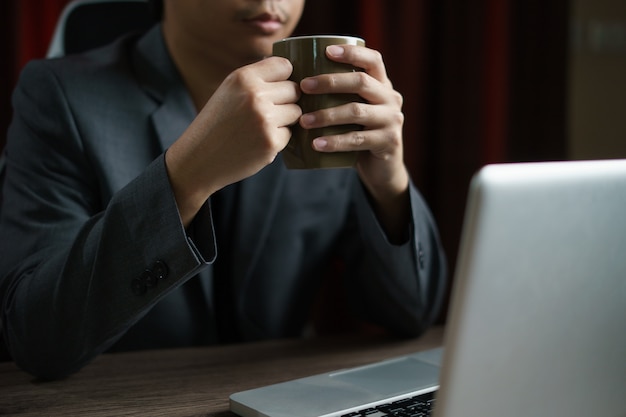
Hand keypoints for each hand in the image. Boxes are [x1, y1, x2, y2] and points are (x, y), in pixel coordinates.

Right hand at [165, 57, 301, 226]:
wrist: (199, 158)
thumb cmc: (217, 123)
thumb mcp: (230, 90)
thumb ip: (258, 79)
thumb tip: (292, 72)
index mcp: (244, 78)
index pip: (285, 65)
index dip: (285, 77)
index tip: (278, 86)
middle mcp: (255, 95)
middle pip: (294, 89)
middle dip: (287, 100)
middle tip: (267, 111)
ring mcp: (265, 120)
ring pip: (296, 112)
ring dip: (285, 119)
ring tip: (262, 126)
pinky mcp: (271, 142)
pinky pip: (290, 133)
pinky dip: (278, 138)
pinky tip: (258, 141)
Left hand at [299, 45, 409, 240]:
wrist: (381, 168)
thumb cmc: (358, 134)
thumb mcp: (353, 110)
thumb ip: (338, 96)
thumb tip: (294, 83)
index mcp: (383, 85)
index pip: (373, 60)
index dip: (352, 53)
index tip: (327, 51)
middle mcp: (391, 98)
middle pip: (361, 82)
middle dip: (330, 82)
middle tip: (303, 87)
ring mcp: (392, 120)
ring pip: (356, 111)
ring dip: (327, 115)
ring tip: (304, 121)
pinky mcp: (388, 142)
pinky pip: (357, 139)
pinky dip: (334, 142)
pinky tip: (316, 144)